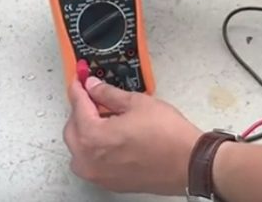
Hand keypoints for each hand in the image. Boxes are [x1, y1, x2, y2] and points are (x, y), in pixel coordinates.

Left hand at [63, 76, 202, 194]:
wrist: (189, 164)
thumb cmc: (168, 137)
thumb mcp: (137, 103)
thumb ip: (108, 94)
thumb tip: (94, 86)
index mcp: (93, 137)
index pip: (77, 105)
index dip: (78, 88)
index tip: (79, 80)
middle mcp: (90, 159)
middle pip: (72, 128)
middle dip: (81, 110)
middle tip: (93, 96)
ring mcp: (98, 174)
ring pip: (79, 148)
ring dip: (85, 130)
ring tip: (104, 117)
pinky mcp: (109, 182)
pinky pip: (90, 162)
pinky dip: (94, 147)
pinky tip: (110, 136)